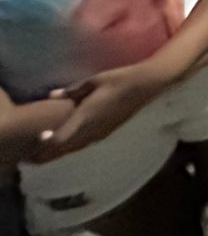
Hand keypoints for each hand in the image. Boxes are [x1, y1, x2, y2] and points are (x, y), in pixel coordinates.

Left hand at [36, 62, 169, 160]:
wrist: (146, 85)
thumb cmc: (120, 79)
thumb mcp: (95, 80)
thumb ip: (73, 90)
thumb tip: (53, 95)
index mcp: (86, 116)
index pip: (61, 138)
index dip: (46, 144)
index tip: (35, 143)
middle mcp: (92, 129)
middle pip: (66, 148)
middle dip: (49, 153)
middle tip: (34, 155)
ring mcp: (101, 132)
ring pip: (76, 147)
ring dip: (61, 151)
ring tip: (48, 151)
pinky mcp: (107, 131)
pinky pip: (85, 143)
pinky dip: (73, 146)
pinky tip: (69, 142)